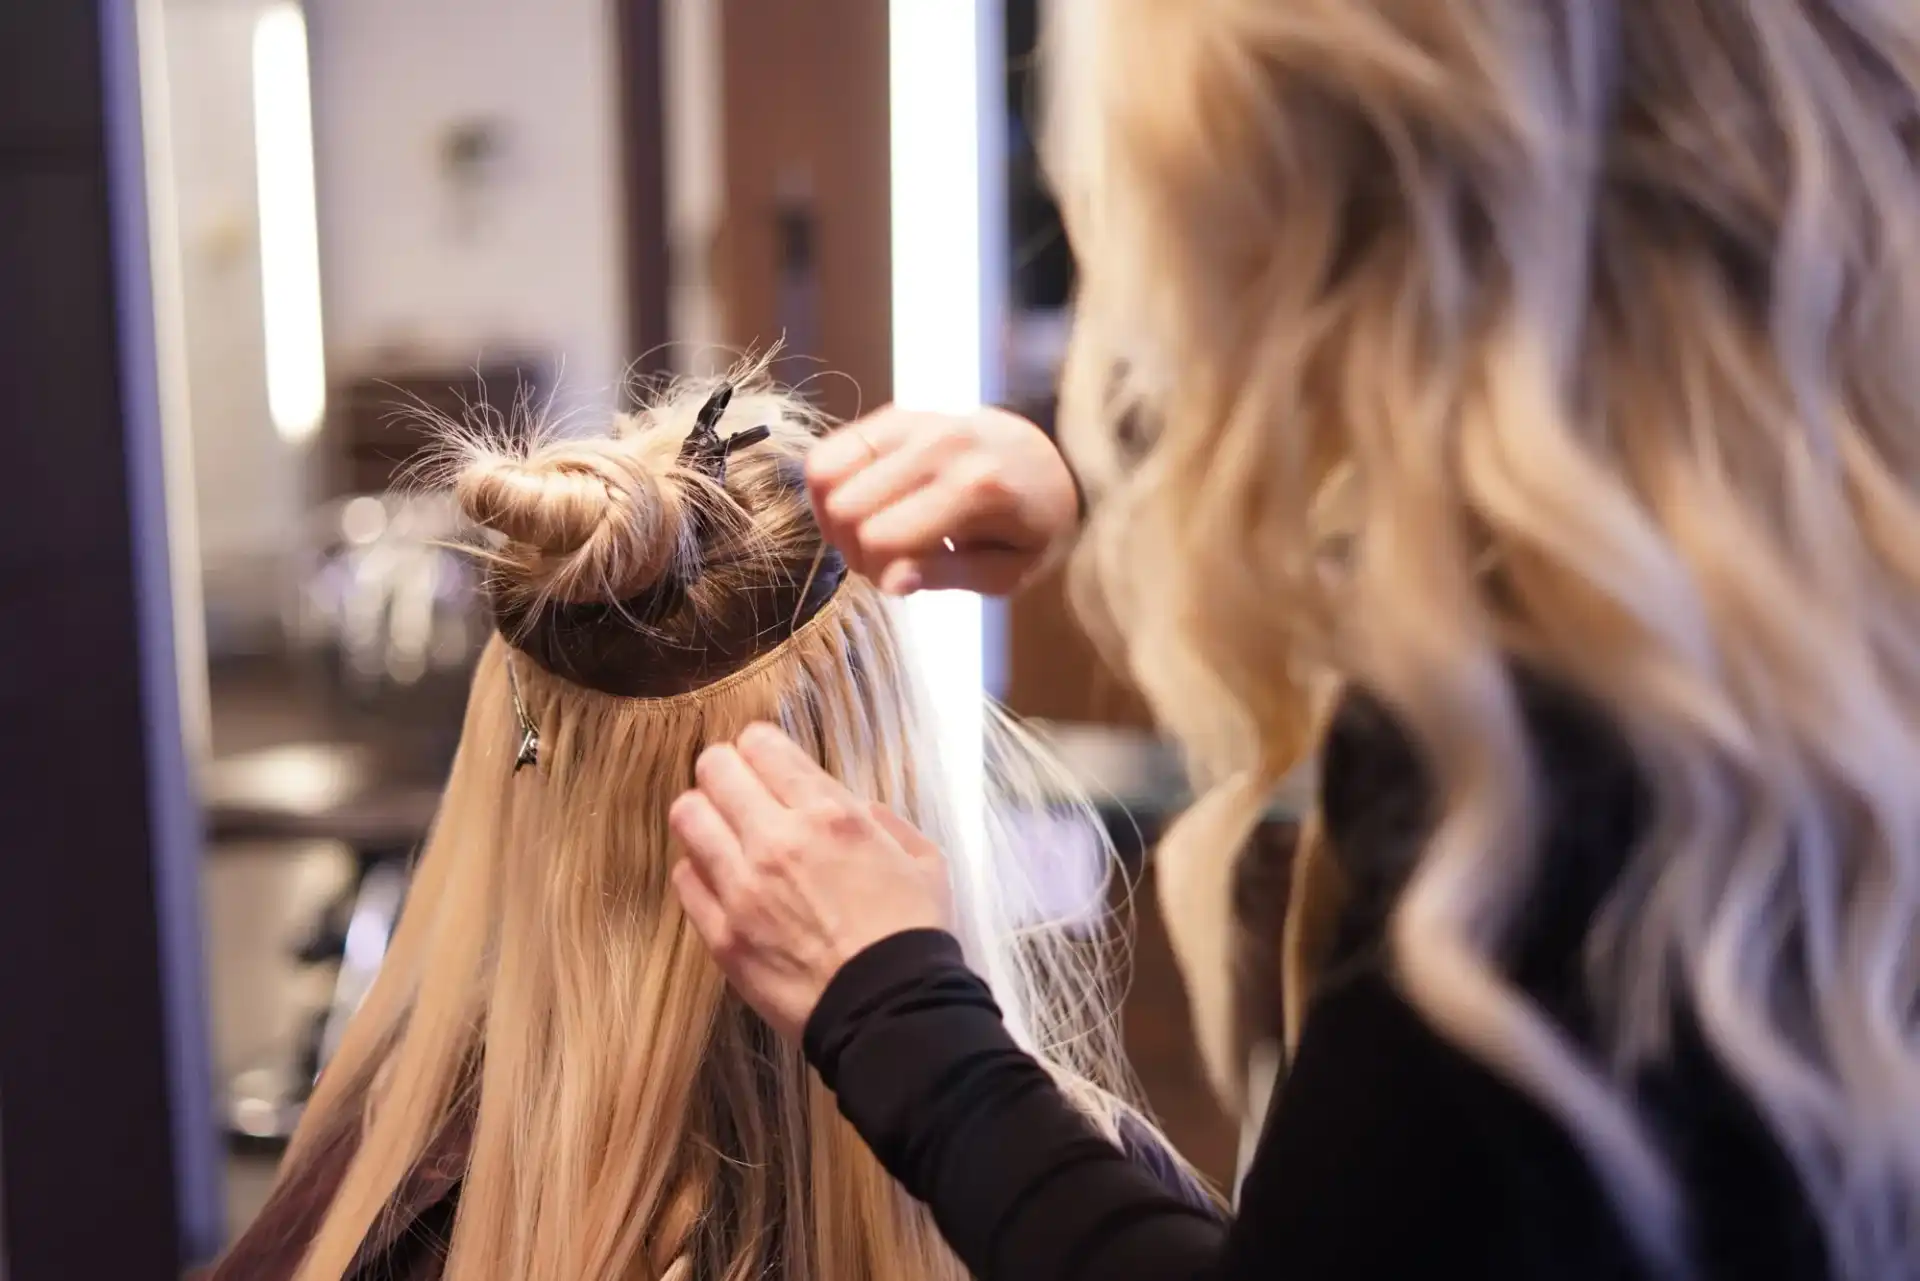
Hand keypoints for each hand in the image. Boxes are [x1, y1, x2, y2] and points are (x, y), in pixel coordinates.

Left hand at [668, 722, 953, 1041]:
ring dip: (704, 815)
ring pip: (687, 816)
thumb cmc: (913, 936)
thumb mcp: (921, 859)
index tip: (766, 762)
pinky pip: (684, 879)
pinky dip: (698, 871)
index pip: (760, 744)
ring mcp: (741, 890)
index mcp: (829, 815)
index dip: (761, 748)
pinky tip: (721, 881)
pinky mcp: (721, 936)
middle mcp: (777, 841)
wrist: (893, 1013)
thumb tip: (853, 808)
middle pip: (713, 768)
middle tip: (740, 791)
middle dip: (726, 771)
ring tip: (724, 833)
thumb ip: (881, 820)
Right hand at [806, 405, 1077, 595]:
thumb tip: (891, 581)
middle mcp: (940, 445)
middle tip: (884, 561)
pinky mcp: (895, 414)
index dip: (877, 573)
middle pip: (846, 509)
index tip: (899, 581)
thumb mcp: (1009, 571)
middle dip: (853, 549)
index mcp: (976, 488)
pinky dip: (829, 488)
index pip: (881, 538)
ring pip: (825, 473)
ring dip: (834, 517)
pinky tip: (860, 507)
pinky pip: (830, 449)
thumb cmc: (1033, 525)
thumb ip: (950, 577)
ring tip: (868, 533)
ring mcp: (914, 421)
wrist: (1050, 458)